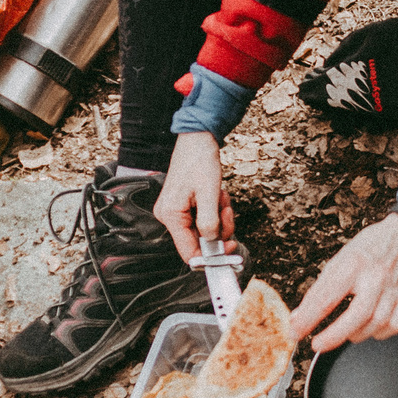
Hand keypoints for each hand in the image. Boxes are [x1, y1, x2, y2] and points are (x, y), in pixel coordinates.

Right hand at [153, 132, 232, 261]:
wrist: (197, 140)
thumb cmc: (199, 161)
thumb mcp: (210, 194)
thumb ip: (210, 223)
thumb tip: (213, 244)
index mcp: (170, 215)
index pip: (188, 252)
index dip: (210, 256)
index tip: (229, 250)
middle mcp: (168, 216)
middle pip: (199, 241)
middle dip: (219, 229)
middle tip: (226, 212)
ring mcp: (175, 212)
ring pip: (204, 230)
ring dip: (219, 218)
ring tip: (220, 198)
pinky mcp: (183, 207)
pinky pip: (203, 219)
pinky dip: (215, 211)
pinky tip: (217, 196)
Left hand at [292, 217, 397, 353]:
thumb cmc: (370, 248)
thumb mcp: (339, 261)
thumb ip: (319, 290)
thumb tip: (300, 316)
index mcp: (354, 264)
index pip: (327, 296)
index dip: (309, 318)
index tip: (296, 331)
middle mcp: (376, 277)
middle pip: (357, 315)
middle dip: (334, 335)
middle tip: (317, 344)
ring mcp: (393, 290)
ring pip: (375, 324)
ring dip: (355, 334)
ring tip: (343, 332)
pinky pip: (393, 326)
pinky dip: (378, 333)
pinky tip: (368, 328)